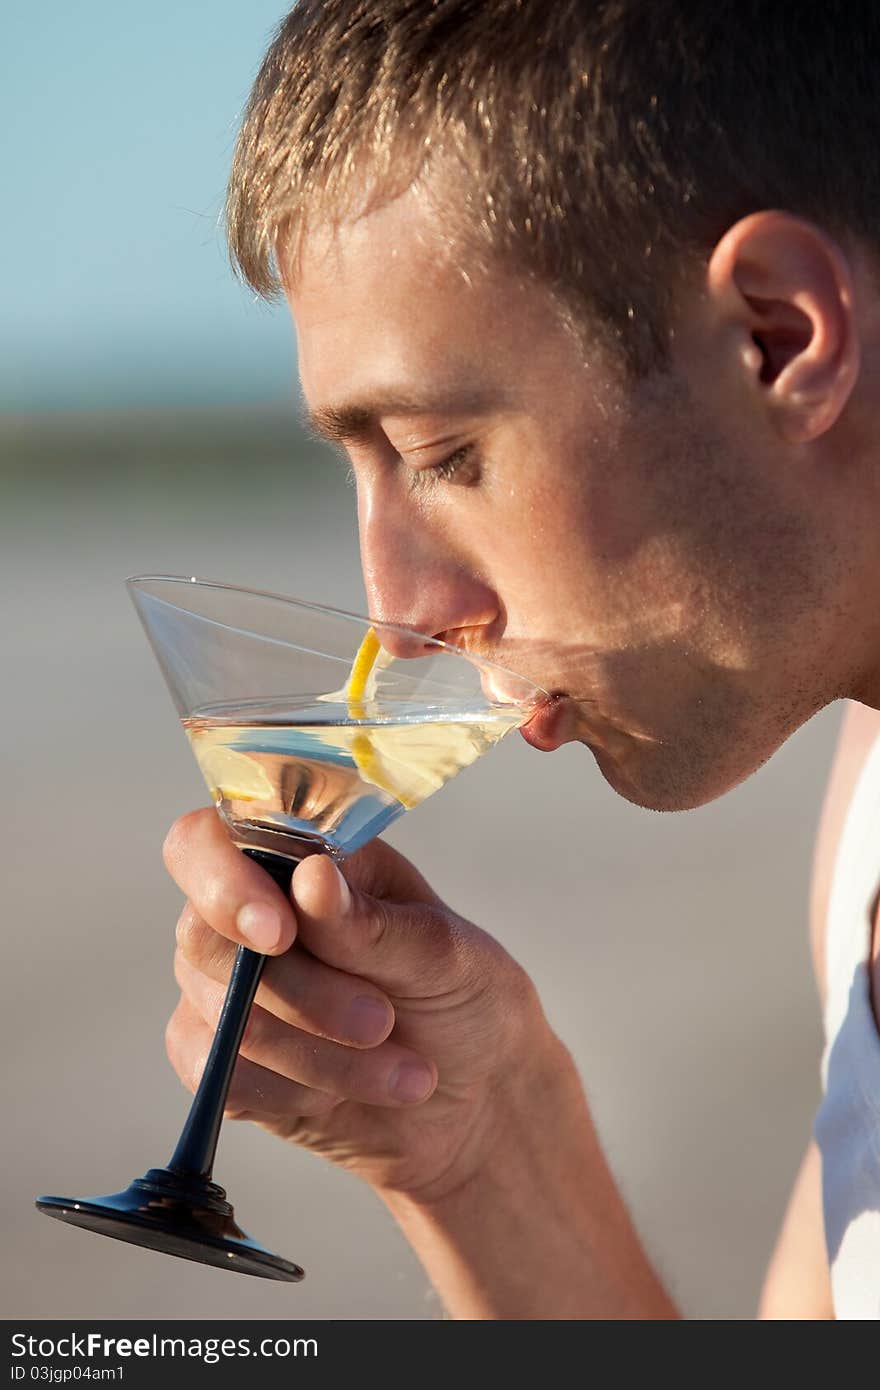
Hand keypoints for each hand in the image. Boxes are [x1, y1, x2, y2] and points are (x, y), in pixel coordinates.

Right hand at [162, 808, 553, 1199]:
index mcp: (302, 856)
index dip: (224, 881)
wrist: (475, 1099)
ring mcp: (227, 987)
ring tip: (404, 1069)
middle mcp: (250, 912)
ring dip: (320, 1056)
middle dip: (301, 992)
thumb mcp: (442, 953)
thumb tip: (311, 878)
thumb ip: (369, 922)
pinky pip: (221, 1078)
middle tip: (381, 1021)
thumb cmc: (464, 998)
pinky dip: (296, 1094)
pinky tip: (349, 1095)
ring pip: (223, 1018)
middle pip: (203, 936)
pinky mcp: (222, 1062)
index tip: (280, 932)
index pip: (206, 841)